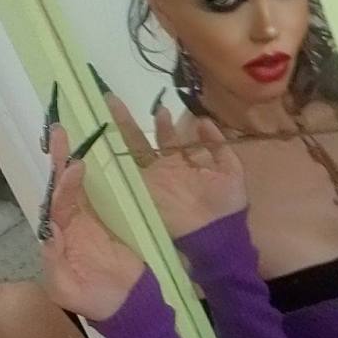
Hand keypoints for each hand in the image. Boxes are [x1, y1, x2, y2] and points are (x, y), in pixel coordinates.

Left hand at [40, 125, 143, 320]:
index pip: (57, 206)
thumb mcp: (67, 290)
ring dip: (80, 158)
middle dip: (62, 159)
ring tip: (79, 133)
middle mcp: (73, 222)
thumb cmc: (96, 301)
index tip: (74, 167)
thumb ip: (55, 263)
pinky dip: (105, 171)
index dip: (63, 186)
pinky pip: (106, 191)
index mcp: (59, 237)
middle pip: (65, 187)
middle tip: (61, 130)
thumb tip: (50, 230)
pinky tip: (107, 152)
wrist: (130, 307)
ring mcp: (94, 218)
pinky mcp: (115, 217)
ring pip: (84, 184)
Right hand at [108, 96, 247, 238]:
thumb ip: (218, 146)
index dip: (162, 124)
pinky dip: (115, 160)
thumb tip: (202, 120)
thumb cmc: (225, 207)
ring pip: (128, 153)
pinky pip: (125, 176)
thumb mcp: (230, 171)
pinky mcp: (141, 195)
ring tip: (110, 105)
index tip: (161, 107)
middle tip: (111, 99)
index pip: (167, 138)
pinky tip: (107, 139)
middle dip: (126, 122)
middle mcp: (160, 171)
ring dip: (118, 133)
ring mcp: (149, 182)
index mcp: (181, 164)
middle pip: (140, 142)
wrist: (216, 238)